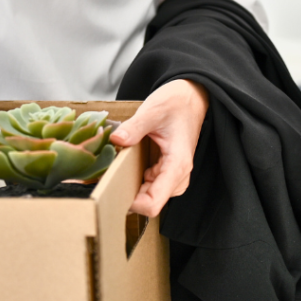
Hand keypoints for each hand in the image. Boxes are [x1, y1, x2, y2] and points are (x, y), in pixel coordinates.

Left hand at [110, 78, 208, 216]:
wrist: (191, 97)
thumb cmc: (176, 103)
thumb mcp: (153, 111)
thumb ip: (134, 127)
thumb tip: (116, 140)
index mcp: (177, 165)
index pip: (154, 202)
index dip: (133, 204)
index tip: (113, 192)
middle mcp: (178, 175)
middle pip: (151, 201)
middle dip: (130, 194)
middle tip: (108, 180)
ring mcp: (174, 174)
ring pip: (151, 194)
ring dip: (133, 187)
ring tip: (115, 172)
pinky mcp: (169, 169)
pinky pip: (152, 184)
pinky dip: (138, 179)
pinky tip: (126, 165)